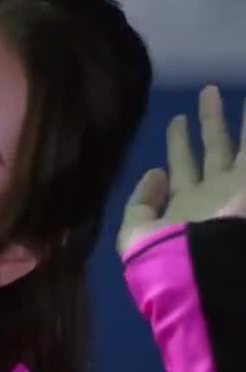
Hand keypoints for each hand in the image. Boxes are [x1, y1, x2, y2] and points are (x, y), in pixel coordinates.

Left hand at [118, 85, 245, 256]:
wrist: (209, 279)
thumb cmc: (169, 260)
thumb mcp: (136, 237)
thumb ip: (140, 205)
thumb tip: (156, 172)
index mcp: (188, 205)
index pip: (183, 168)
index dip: (179, 144)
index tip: (176, 120)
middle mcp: (219, 194)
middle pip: (216, 150)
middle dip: (211, 122)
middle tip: (208, 92)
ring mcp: (240, 190)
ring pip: (245, 147)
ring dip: (242, 120)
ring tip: (224, 92)